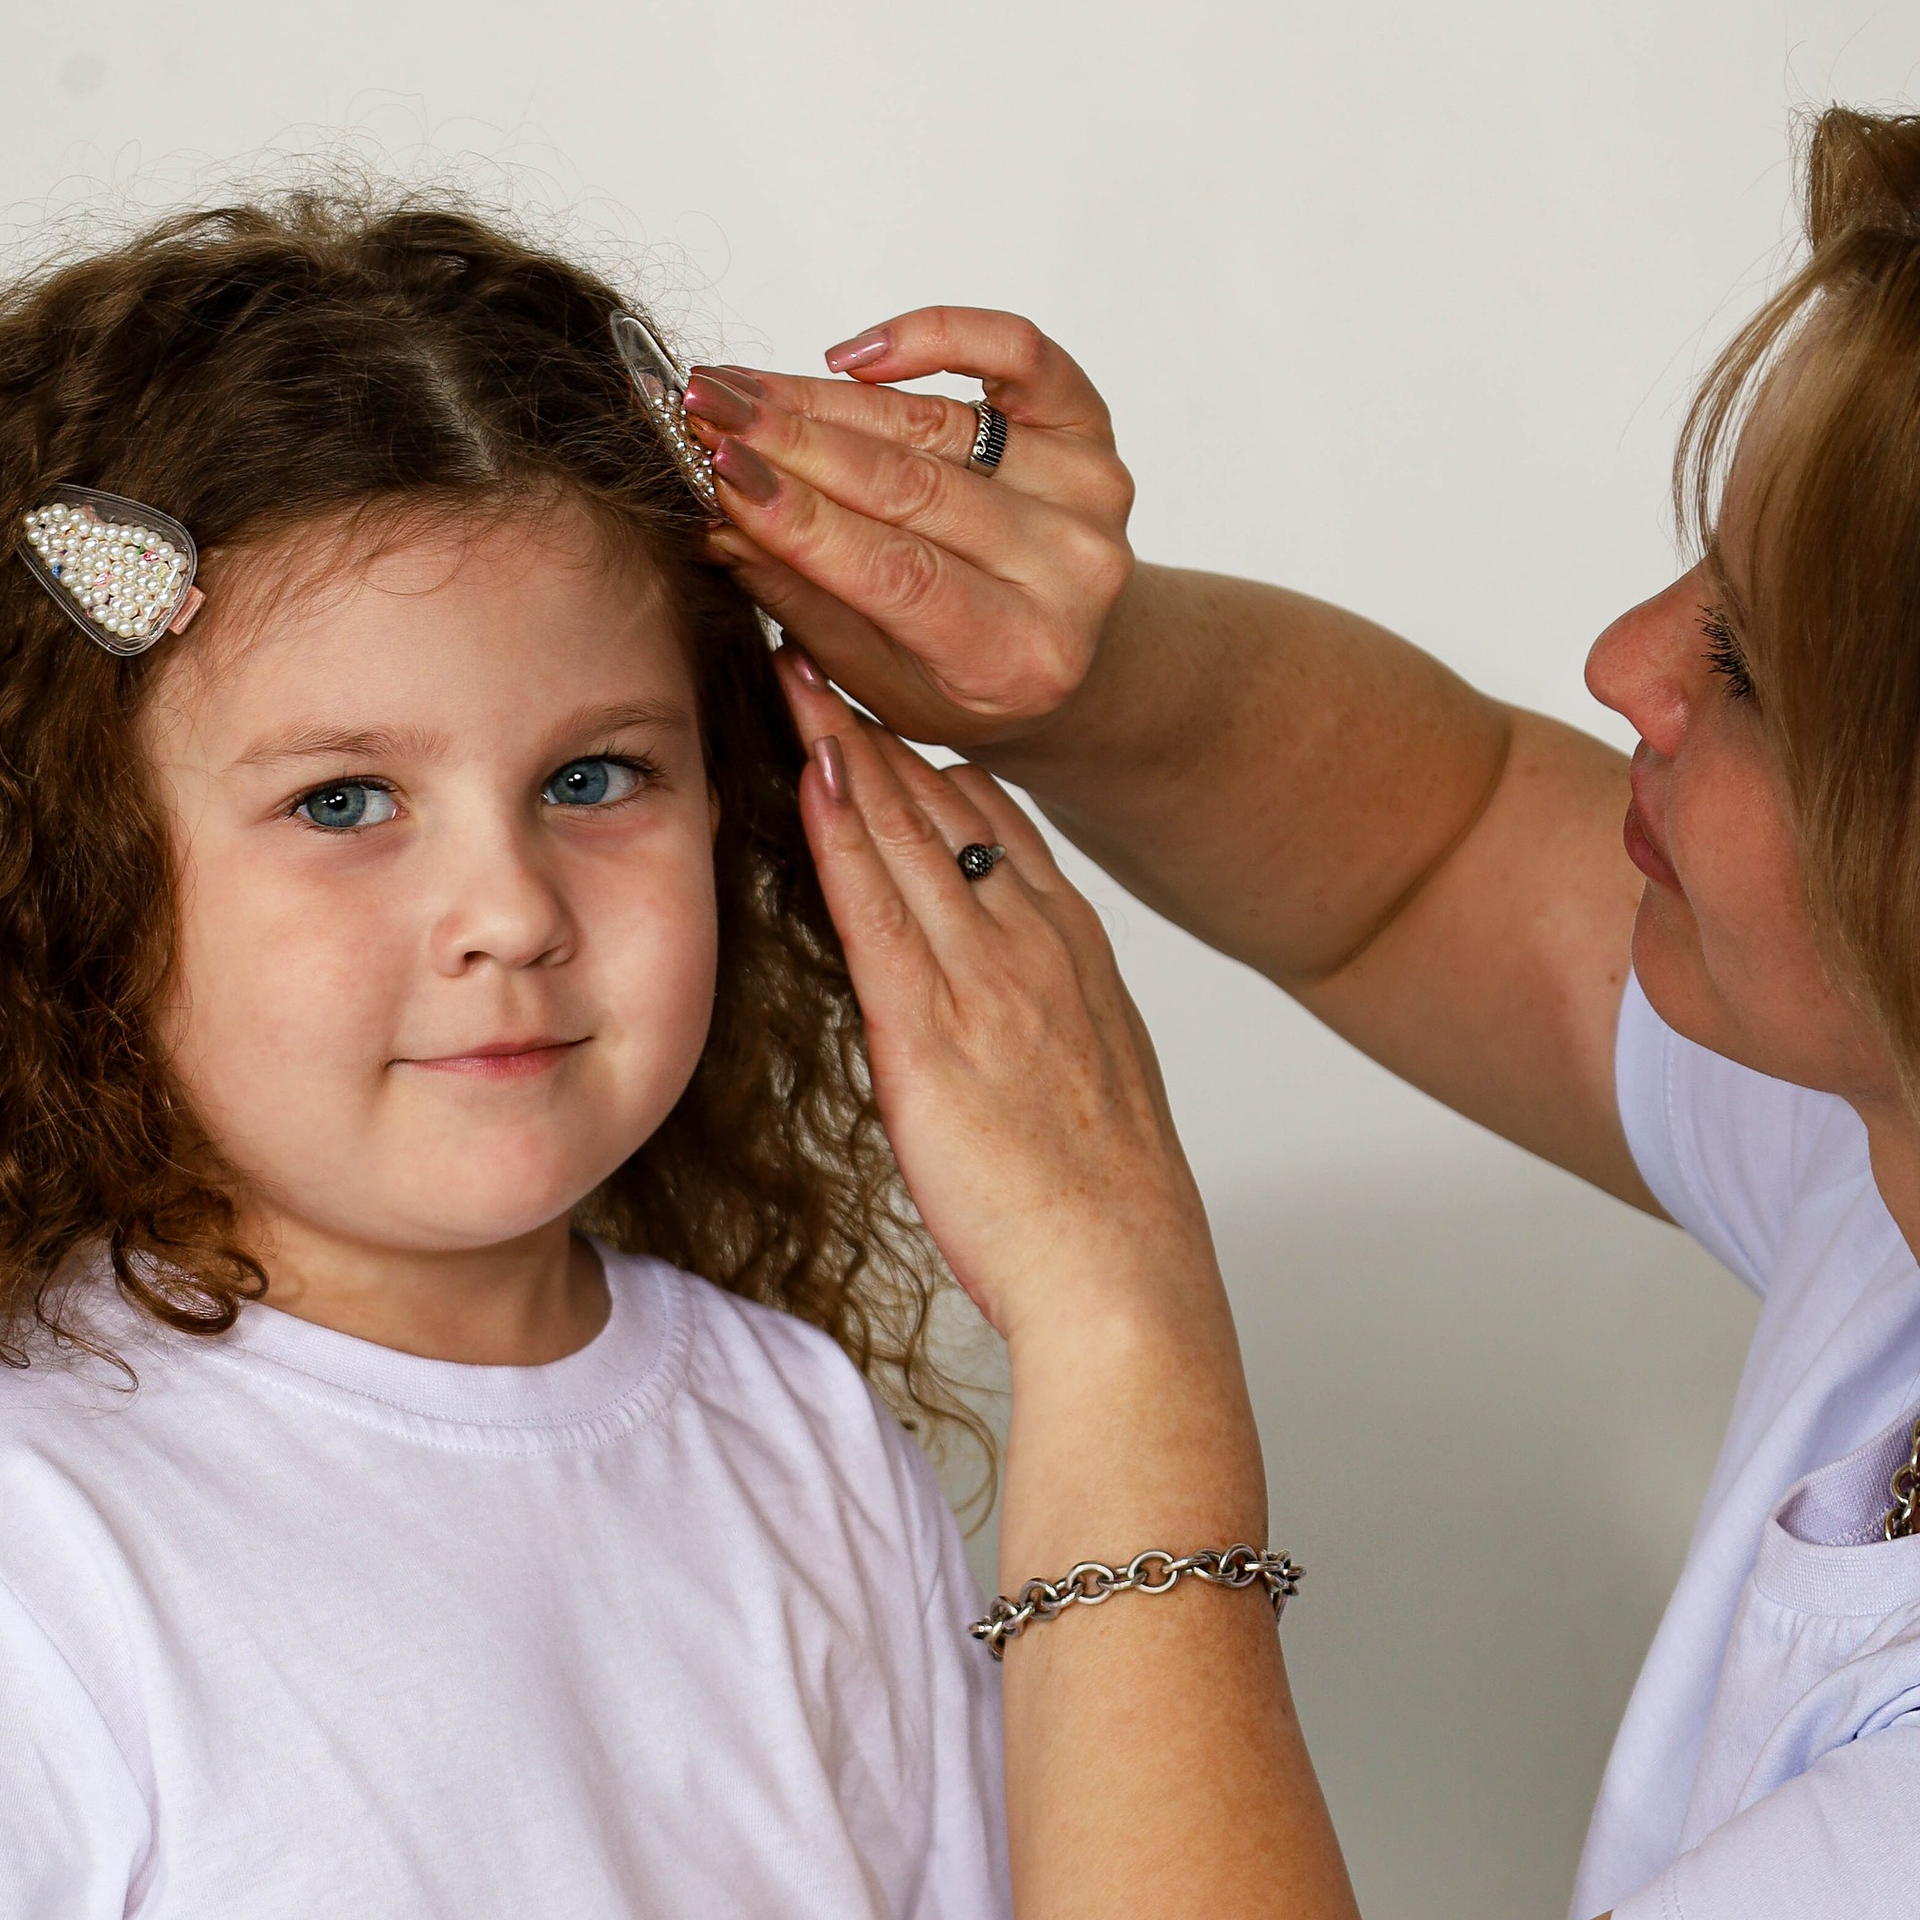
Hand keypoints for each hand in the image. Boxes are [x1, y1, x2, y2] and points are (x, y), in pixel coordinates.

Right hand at [684, 311, 1132, 747]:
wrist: (1066, 656)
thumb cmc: (957, 678)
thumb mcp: (874, 674)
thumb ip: (802, 598)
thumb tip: (714, 518)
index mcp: (1018, 656)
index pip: (895, 571)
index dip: (799, 516)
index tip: (715, 469)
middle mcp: (1072, 570)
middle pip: (910, 485)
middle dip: (791, 441)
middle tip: (705, 408)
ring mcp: (1090, 492)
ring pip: (938, 423)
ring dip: (824, 397)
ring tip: (742, 388)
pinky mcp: (1092, 427)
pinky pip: (1017, 352)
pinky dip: (936, 335)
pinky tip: (855, 356)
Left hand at [786, 669, 1217, 1347]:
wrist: (1125, 1277)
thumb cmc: (1102, 1211)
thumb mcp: (1083, 1087)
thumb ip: (1035, 1023)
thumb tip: (989, 1008)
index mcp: (1073, 954)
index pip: (997, 822)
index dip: (931, 756)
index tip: (880, 701)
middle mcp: (1034, 944)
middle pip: (947, 802)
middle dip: (878, 721)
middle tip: (820, 641)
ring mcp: (987, 980)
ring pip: (909, 831)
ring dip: (846, 742)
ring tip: (795, 663)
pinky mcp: (935, 1031)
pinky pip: (879, 904)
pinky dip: (843, 827)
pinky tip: (809, 766)